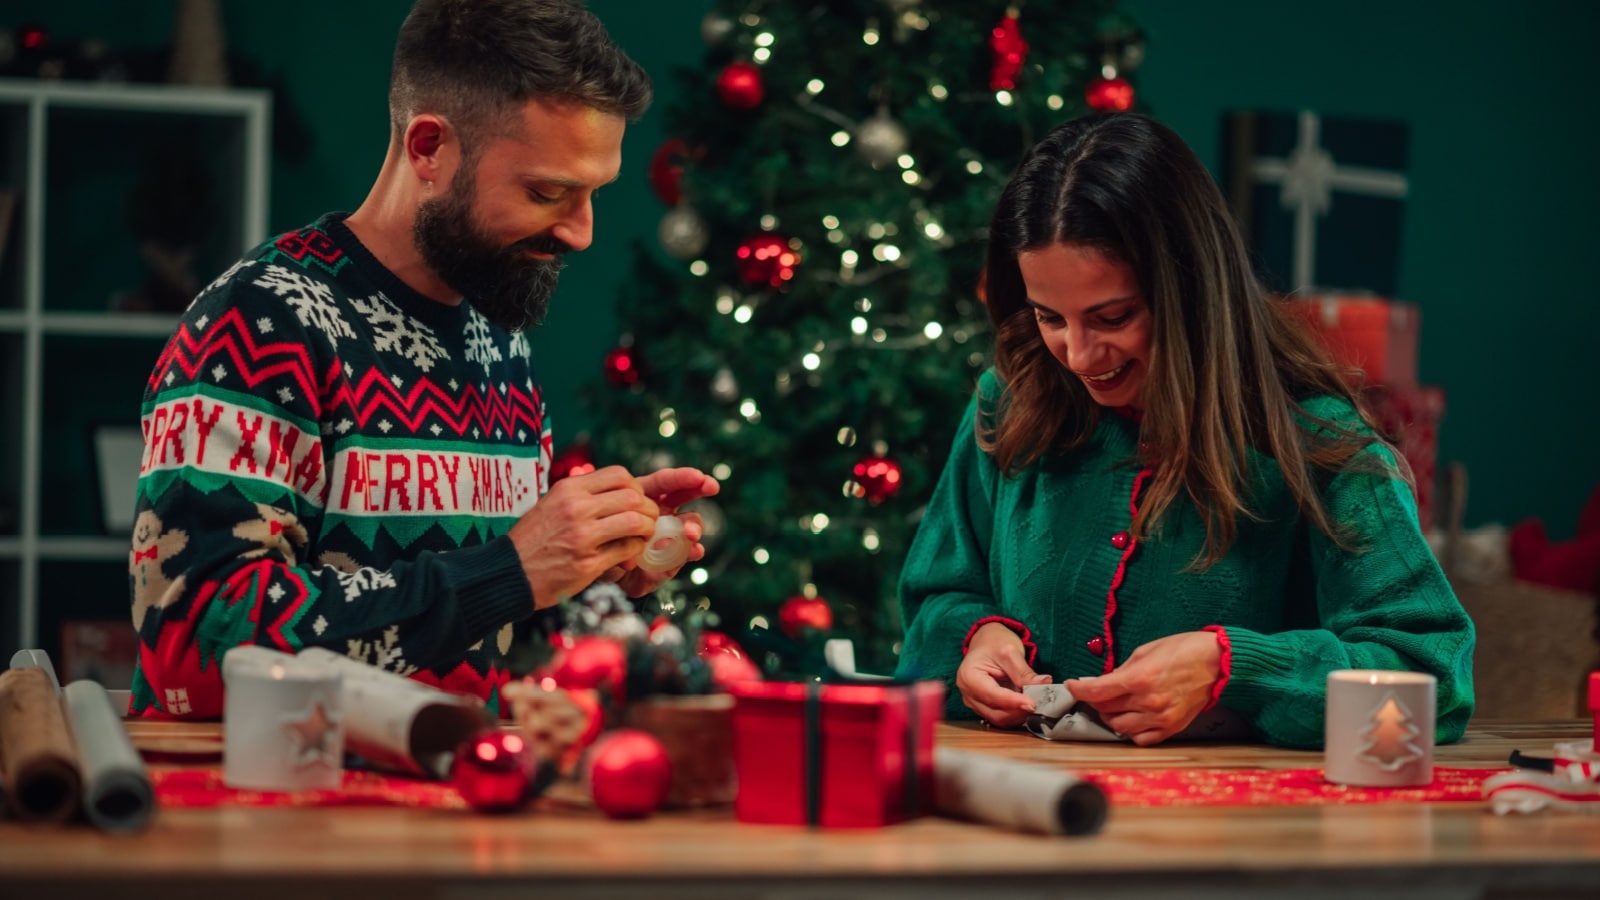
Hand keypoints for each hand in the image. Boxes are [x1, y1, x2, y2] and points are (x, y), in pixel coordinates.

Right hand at [507, 465, 657, 608]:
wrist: (510, 571)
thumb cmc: (533, 538)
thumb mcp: (552, 504)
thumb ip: (582, 495)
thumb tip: (620, 492)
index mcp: (569, 489)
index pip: (619, 475)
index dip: (636, 487)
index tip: (637, 499)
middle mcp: (576, 508)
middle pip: (632, 498)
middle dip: (649, 509)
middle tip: (649, 519)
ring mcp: (582, 536)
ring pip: (634, 522)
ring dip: (647, 529)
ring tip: (644, 535)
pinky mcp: (587, 563)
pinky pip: (626, 550)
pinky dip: (635, 550)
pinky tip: (631, 553)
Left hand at [607, 467, 719, 596]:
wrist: (605, 576)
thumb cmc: (602, 547)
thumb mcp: (607, 536)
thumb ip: (623, 534)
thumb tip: (649, 542)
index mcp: (643, 498)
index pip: (663, 482)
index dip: (681, 478)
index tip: (698, 476)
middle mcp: (661, 513)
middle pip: (683, 495)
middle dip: (699, 488)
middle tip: (711, 487)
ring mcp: (670, 534)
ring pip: (689, 523)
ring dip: (693, 526)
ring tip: (690, 534)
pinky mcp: (675, 556)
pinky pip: (688, 551)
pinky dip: (693, 550)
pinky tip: (696, 551)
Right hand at [955, 622, 1051, 727]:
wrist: (987, 643)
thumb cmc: (994, 643)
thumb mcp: (1010, 652)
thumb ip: (1024, 672)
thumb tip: (1044, 684)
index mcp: (969, 677)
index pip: (993, 696)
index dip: (1014, 702)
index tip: (1033, 703)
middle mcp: (968, 694)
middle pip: (996, 713)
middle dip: (1019, 711)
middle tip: (1041, 702)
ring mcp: (975, 703)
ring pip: (1000, 719)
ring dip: (1019, 714)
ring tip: (1035, 701)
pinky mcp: (984, 708)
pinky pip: (1002, 717)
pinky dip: (1017, 714)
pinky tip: (1027, 703)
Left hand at [1064, 631, 1221, 745]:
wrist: (1218, 663)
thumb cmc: (1183, 650)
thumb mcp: (1146, 651)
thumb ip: (1121, 670)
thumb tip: (1102, 682)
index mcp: (1138, 679)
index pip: (1096, 691)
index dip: (1078, 689)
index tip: (1072, 686)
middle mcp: (1148, 702)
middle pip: (1105, 709)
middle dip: (1096, 701)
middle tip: (1097, 693)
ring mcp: (1160, 718)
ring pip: (1119, 728)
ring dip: (1112, 717)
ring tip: (1116, 705)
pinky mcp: (1171, 728)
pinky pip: (1141, 738)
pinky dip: (1132, 731)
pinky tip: (1134, 718)